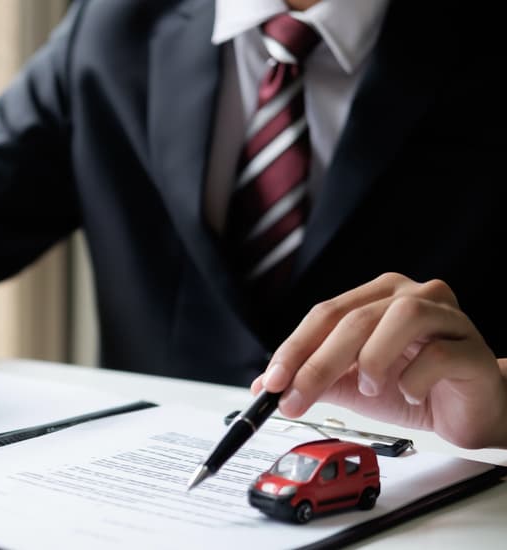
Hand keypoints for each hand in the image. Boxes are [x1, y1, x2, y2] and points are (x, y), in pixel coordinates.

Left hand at [253, 273, 506, 448]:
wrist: (470, 412)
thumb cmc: (414, 388)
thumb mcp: (352, 385)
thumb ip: (314, 380)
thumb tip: (265, 386)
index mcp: (378, 296)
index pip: (325, 313)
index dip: (294, 348)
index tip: (271, 382)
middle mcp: (412, 295)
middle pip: (354, 319)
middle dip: (317, 365)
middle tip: (295, 398)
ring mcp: (447, 316)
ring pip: (399, 319)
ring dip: (372, 361)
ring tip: (369, 389)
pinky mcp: (473, 347)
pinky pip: (438, 355)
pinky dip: (413, 381)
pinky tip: (409, 395)